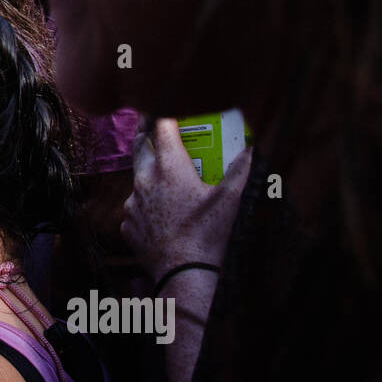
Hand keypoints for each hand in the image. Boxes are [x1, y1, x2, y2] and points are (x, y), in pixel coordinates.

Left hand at [120, 117, 251, 282]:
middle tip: (156, 131)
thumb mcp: (231, 199)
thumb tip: (253, 147)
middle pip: (140, 147)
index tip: (165, 107)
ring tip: (168, 186)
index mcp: (169, 167)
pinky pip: (135, 209)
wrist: (184, 273)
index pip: (161, 126)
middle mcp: (144, 180)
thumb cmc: (208, 234)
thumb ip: (241, 169)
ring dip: (150, 177)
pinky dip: (147, 207)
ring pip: (137, 181)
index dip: (163, 113)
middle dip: (148, 136)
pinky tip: (163, 217)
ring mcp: (131, 203)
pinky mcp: (127, 224)